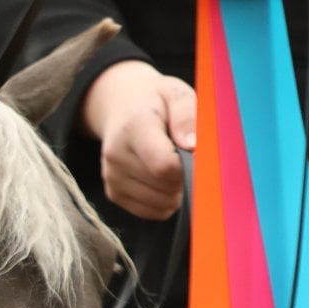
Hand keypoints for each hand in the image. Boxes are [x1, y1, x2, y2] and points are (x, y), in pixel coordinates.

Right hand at [81, 59, 195, 219]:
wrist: (122, 108)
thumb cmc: (157, 103)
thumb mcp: (176, 94)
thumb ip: (187, 116)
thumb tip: (193, 146)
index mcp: (134, 128)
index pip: (164, 166)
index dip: (189, 168)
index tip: (196, 156)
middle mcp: (116, 156)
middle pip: (165, 187)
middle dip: (185, 179)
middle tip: (186, 158)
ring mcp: (112, 177)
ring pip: (160, 203)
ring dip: (177, 192)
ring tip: (175, 168)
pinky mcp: (113, 193)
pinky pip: (151, 212)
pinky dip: (164, 202)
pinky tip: (164, 181)